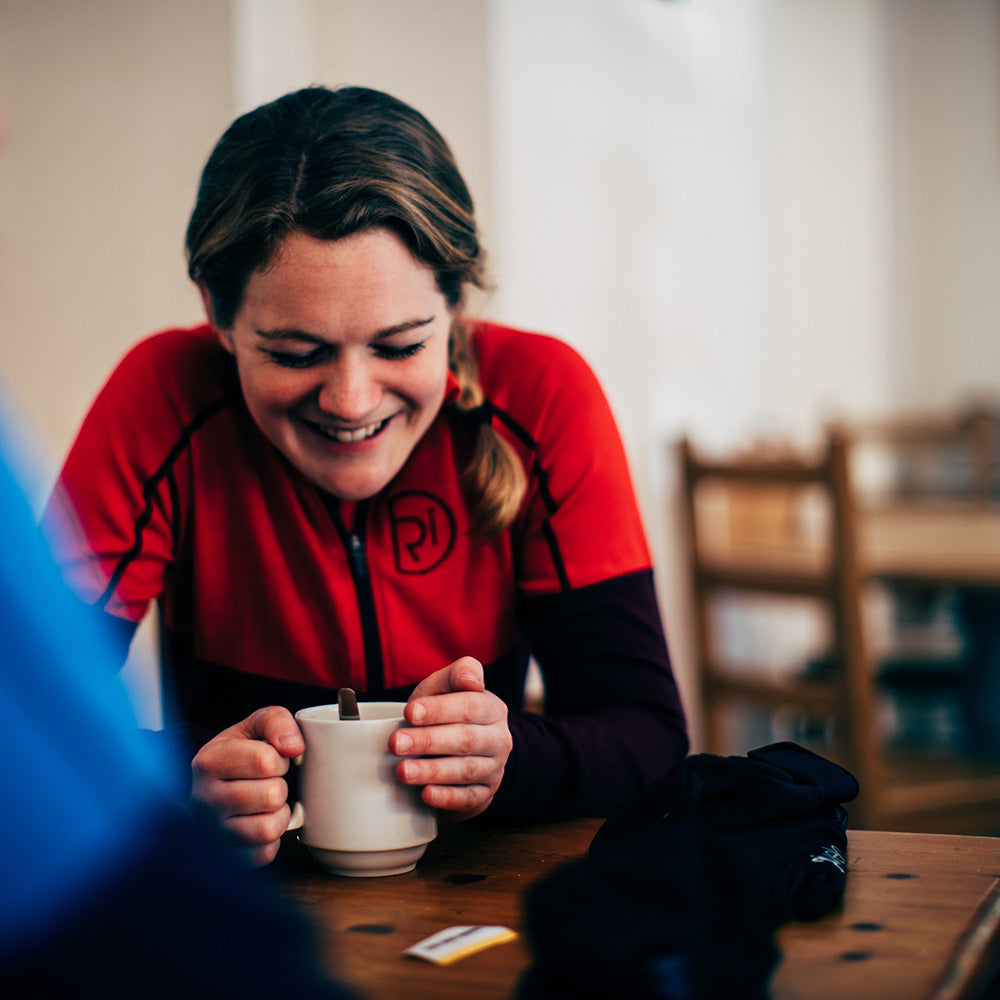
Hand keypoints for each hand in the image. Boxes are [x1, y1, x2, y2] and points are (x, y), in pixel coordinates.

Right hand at [190, 706, 303, 866]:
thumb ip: (276, 721)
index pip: (265, 761)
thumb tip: (293, 746)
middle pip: (271, 795)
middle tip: (268, 782)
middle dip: (280, 785)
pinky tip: (261, 822)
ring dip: (279, 814)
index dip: (279, 759)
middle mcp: (203, 800)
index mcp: (208, 762)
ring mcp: (211, 832)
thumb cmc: (239, 754)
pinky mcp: (225, 856)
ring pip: (269, 829)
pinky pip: (265, 853)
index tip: (270, 760)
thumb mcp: (254, 726)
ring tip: (267, 803)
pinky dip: (272, 839)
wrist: (214, 785)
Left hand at [389, 656, 511, 818]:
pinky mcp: (484, 795)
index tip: (410, 713)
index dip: (439, 710)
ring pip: (465, 770)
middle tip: (396, 743)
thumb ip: (459, 673)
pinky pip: (468, 798)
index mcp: (492, 708)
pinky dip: (446, 797)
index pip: (470, 706)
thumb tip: (473, 680)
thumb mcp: (448, 687)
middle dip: (428, 741)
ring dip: (432, 771)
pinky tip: (426, 794)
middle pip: (465, 740)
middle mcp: (499, 739)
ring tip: (403, 771)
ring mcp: (494, 770)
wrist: (456, 749)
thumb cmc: (445, 712)